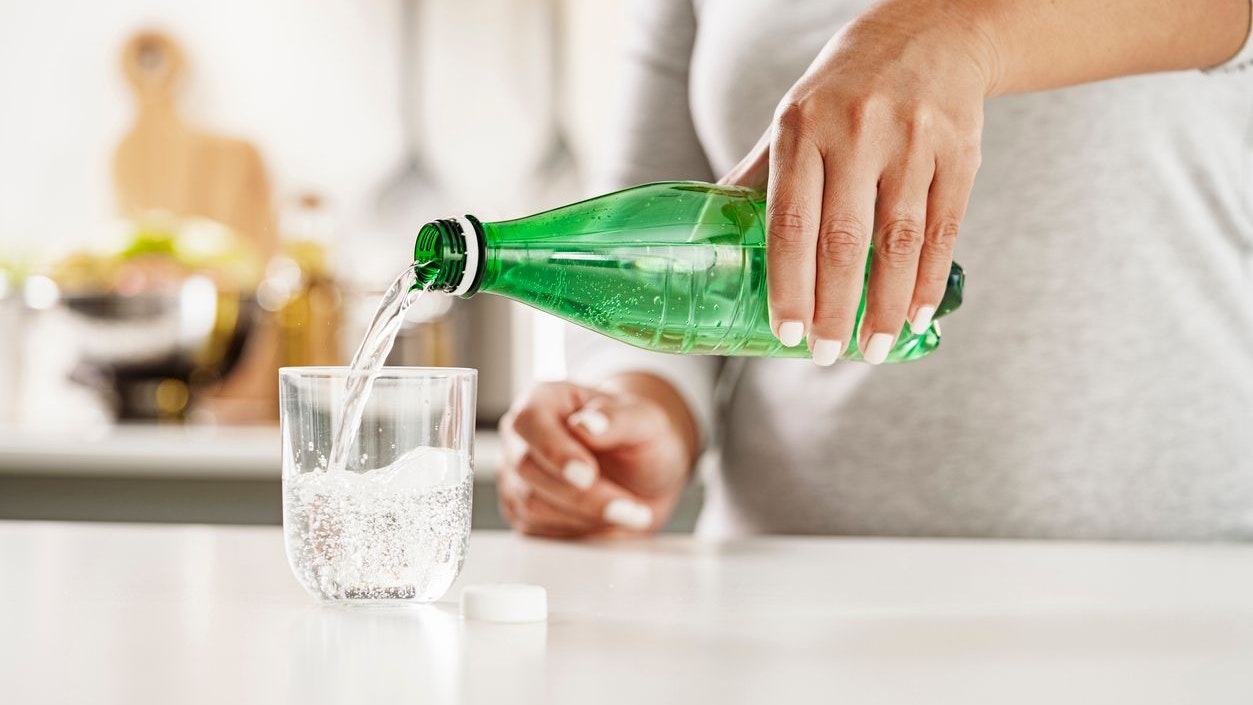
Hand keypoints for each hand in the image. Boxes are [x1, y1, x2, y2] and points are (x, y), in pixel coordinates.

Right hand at [497, 378, 695, 538]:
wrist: (645, 477)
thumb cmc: (641, 440)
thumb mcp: (646, 421)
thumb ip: (618, 418)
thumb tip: (587, 424)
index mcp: (545, 398)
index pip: (530, 421)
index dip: (555, 450)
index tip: (588, 475)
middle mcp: (522, 435)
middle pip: (529, 468)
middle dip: (583, 495)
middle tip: (630, 507)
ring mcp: (516, 474)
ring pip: (531, 504)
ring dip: (584, 516)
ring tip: (627, 512)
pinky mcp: (520, 509)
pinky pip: (535, 528)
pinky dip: (574, 531)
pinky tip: (603, 521)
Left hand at [721, 0, 995, 364]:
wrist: (932, 31)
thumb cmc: (845, 89)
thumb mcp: (793, 118)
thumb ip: (760, 176)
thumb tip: (713, 236)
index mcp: (802, 126)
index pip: (790, 221)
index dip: (789, 283)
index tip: (786, 331)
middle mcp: (857, 132)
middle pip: (844, 240)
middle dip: (834, 307)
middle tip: (825, 354)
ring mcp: (913, 142)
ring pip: (898, 243)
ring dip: (884, 306)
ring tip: (871, 349)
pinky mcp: (959, 153)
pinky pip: (943, 231)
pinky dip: (926, 281)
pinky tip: (913, 316)